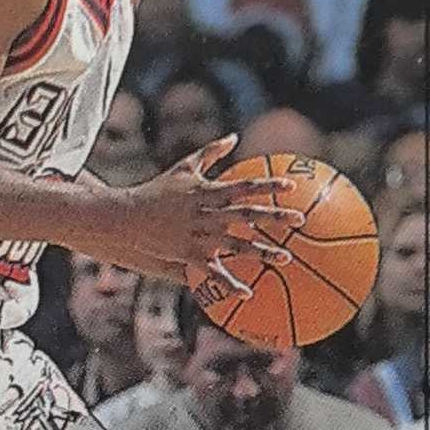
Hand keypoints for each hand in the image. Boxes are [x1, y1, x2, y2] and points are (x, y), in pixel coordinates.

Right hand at [107, 136, 307, 284]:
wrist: (128, 216)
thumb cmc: (158, 190)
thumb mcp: (184, 167)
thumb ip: (211, 151)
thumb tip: (234, 136)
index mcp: (209, 191)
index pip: (245, 186)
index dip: (268, 185)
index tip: (291, 186)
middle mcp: (208, 214)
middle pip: (249, 214)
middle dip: (276, 216)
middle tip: (300, 219)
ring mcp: (200, 236)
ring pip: (238, 245)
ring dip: (263, 252)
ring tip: (286, 257)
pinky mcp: (190, 255)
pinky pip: (215, 272)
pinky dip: (231, 283)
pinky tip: (248, 294)